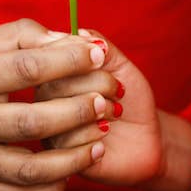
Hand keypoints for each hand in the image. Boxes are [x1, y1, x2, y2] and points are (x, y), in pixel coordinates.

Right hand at [0, 19, 107, 190]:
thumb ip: (18, 37)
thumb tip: (68, 41)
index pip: (25, 68)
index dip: (68, 61)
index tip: (98, 54)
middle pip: (34, 123)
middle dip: (80, 111)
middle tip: (108, 101)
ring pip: (28, 170)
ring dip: (72, 159)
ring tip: (99, 142)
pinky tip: (68, 175)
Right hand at [36, 29, 162, 185]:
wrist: (147, 139)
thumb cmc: (130, 99)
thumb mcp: (120, 66)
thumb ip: (101, 47)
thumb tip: (79, 33)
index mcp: (53, 75)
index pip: (48, 57)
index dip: (78, 55)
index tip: (104, 60)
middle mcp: (43, 101)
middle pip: (51, 85)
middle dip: (95, 83)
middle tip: (118, 91)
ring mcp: (47, 129)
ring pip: (57, 114)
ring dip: (96, 109)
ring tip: (116, 113)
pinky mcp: (57, 157)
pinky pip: (64, 142)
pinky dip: (92, 134)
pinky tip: (105, 134)